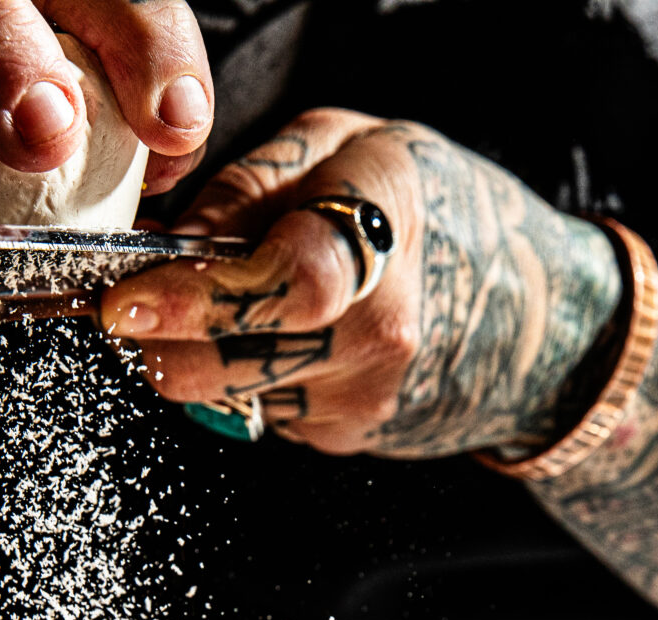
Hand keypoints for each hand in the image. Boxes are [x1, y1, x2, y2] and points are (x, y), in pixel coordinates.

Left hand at [99, 109, 621, 457]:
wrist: (530, 310)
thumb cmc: (430, 209)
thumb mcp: (348, 146)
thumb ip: (252, 184)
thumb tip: (166, 241)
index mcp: (388, 218)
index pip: (290, 278)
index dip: (197, 295)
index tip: (127, 299)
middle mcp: (388, 318)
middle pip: (240, 355)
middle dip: (164, 337)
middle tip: (134, 307)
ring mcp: (371, 389)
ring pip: (231, 392)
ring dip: (196, 356)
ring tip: (219, 310)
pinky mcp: (350, 435)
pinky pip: (259, 409)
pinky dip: (244, 377)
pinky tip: (282, 342)